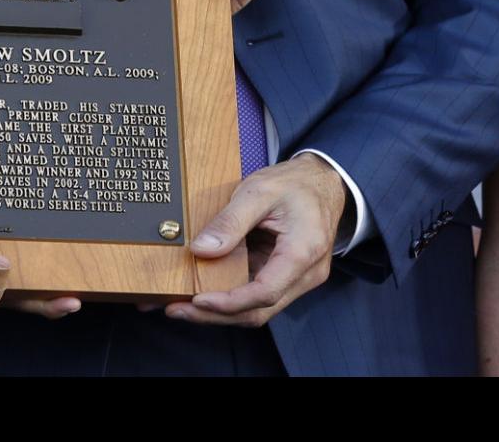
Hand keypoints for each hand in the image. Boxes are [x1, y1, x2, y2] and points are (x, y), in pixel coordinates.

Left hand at [164, 154, 346, 327]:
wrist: (323, 183)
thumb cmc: (295, 184)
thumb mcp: (259, 190)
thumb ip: (230, 221)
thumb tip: (201, 250)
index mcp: (302, 252)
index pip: (265, 292)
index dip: (229, 302)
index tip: (197, 300)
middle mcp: (304, 275)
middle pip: (259, 310)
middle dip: (215, 315)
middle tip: (175, 310)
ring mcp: (296, 279)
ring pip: (256, 308)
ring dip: (219, 311)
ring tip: (179, 305)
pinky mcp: (284, 277)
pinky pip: (255, 295)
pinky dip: (228, 298)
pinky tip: (202, 292)